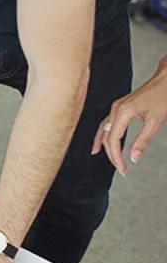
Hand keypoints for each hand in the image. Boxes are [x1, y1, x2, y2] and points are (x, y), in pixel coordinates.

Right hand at [93, 61, 166, 175]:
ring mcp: (117, 107)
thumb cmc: (164, 94)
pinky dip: (104, 134)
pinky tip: (102, 141)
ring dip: (106, 146)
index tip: (122, 167)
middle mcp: (116, 109)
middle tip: (121, 167)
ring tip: (106, 158)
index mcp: (123, 112)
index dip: (116, 156)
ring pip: (105, 131)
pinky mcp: (120, 106)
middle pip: (107, 137)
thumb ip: (143, 140)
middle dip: (112, 154)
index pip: (113, 140)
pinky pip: (107, 123)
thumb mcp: (156, 120)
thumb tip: (134, 157)